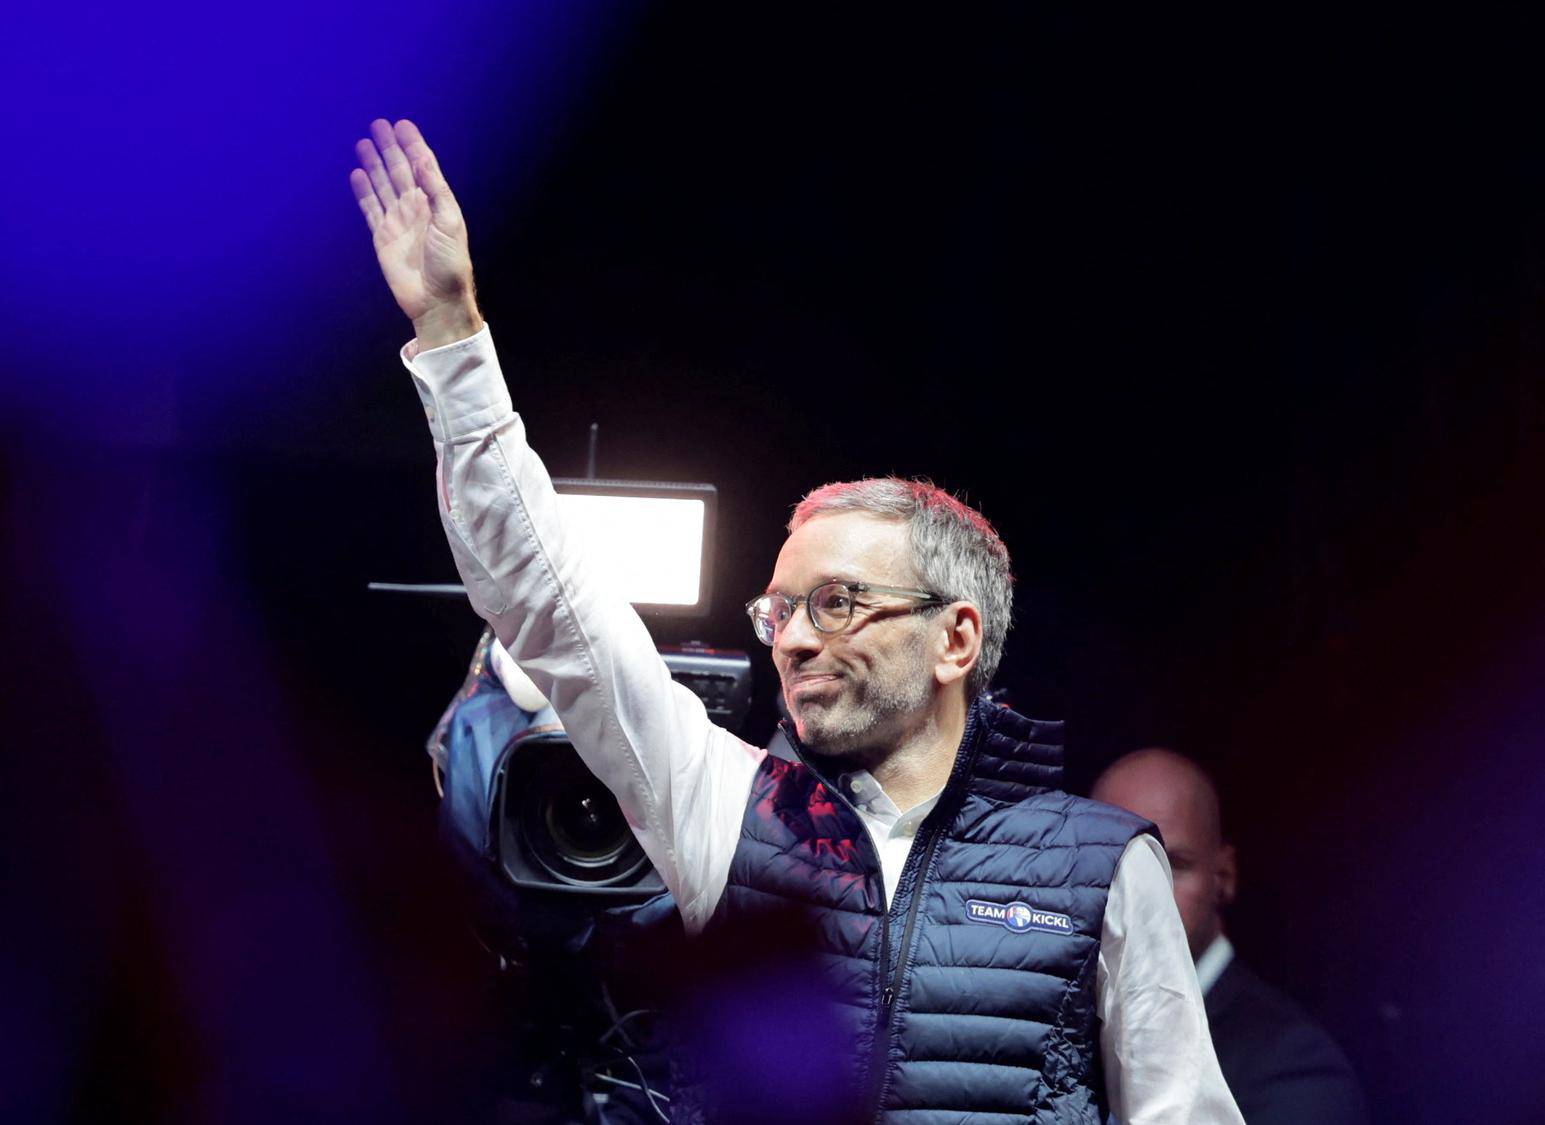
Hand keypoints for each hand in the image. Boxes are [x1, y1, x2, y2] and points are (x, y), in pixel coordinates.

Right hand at [351, 119, 483, 348]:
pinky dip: (364, 191)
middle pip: (399, 170)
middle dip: (390, 147)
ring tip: (364, 143)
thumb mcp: (449, 223)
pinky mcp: (383, 237)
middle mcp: (417, 209)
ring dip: (374, 164)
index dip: (413, 145)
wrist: (436, 300)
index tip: (402, 124)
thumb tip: (421, 159)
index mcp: (436, 203)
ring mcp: (398, 222)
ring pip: (383, 185)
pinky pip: (370, 208)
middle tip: (379, 125)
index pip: (422, 166)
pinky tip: (357, 174)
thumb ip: (435, 190)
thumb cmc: (450, 264)